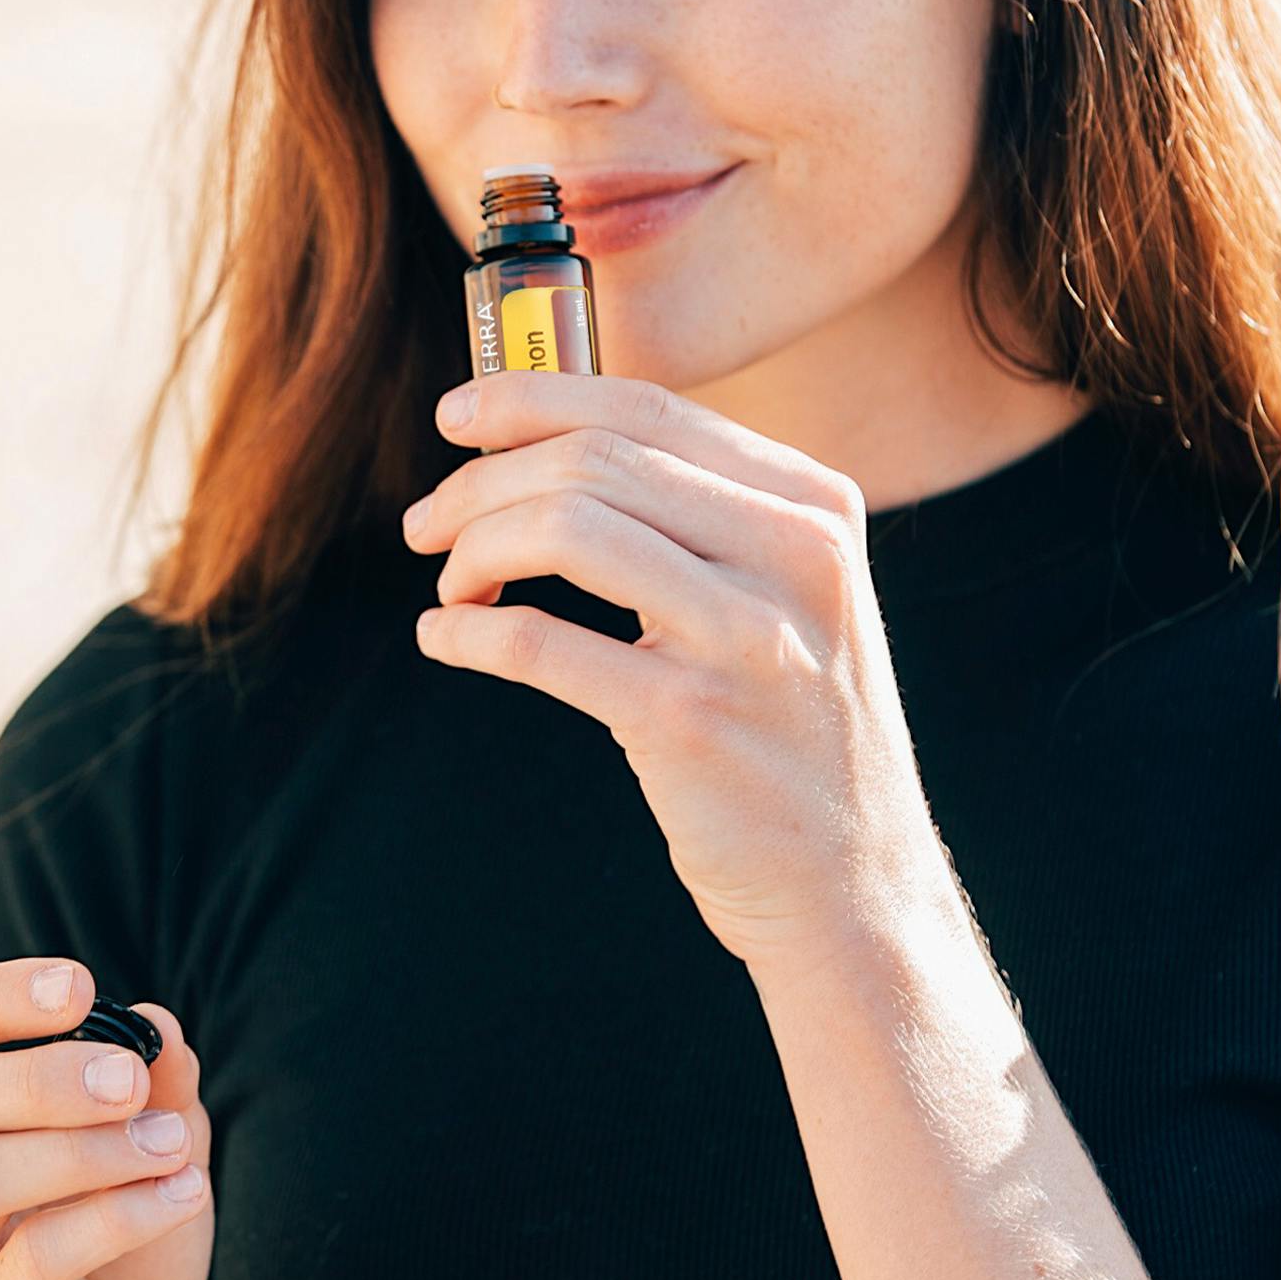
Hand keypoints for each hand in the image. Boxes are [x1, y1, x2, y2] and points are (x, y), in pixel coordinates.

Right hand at [0, 958, 212, 1279]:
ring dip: (86, 1149)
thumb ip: (152, 1074)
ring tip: (171, 1145)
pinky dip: (119, 1214)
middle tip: (133, 1084)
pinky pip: (32, 1259)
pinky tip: (183, 1195)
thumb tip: (156, 1024)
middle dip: (47, 1077)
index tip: (81, 988)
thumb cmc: (125, 1239)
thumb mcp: (153, 1135)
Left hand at [403, 371, 968, 977]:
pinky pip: (542, 645)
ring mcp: (748, 638)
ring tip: (453, 587)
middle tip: (426, 523)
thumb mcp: (788, 594)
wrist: (853, 880)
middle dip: (482, 482)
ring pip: (566, 530)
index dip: (530, 399)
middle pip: (593, 460)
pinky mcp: (690, 723)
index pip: (646, 406)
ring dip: (474, 549)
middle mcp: (795, 554)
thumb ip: (701, 513)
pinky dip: (469, 635)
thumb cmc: (789, 728)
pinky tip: (444, 639)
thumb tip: (546, 442)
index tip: (456, 417)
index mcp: (814, 505)